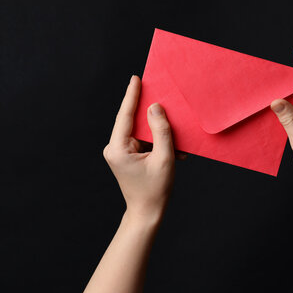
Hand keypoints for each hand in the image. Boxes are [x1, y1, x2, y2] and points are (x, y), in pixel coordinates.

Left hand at [103, 75, 175, 221]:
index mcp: (117, 148)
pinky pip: (144, 141)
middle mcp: (114, 148)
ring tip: (177, 134)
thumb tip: (155, 108)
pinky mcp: (127, 156)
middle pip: (133, 121)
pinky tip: (175, 150)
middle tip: (163, 95)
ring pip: (141, 131)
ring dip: (159, 132)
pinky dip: (158, 143)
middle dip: (151, 113)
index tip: (136, 78)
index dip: (132, 96)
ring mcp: (120, 152)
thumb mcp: (164, 159)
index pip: (125, 116)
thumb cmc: (155, 190)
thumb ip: (161, 131)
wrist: (147, 213)